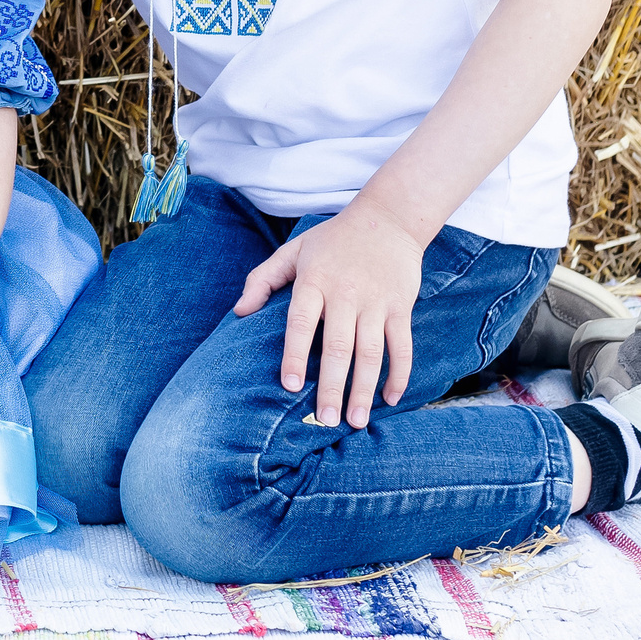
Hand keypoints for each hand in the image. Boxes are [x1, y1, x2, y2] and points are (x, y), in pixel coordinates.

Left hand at [232, 201, 424, 428]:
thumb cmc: (333, 239)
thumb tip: (238, 312)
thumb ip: (263, 280)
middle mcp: (345, 294)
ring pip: (371, 353)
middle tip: (324, 420)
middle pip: (338, 347)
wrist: (388, 219)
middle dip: (332, 387)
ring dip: (364, 390)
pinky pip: (402, 346)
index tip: (289, 385)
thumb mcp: (293, 250)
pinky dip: (399, 374)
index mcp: (314, 281)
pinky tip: (390, 398)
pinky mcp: (400, 307)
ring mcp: (376, 302)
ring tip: (356, 421)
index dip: (294, 355)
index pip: (301, 323)